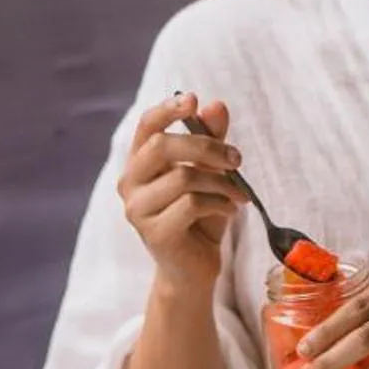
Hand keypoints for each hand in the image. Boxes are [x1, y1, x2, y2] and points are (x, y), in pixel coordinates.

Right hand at [117, 93, 246, 292]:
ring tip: (238, 194)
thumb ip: (211, 142)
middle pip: (163, 146)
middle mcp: (130, 184)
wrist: (195, 269)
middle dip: (207, 147)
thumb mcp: (210, 175)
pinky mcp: (154, 233)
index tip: (193, 100)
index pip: (147, 127)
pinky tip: (229, 210)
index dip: (168, 109)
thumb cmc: (200, 218)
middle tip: (237, 159)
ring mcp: (138, 210)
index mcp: (140, 164)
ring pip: (183, 177)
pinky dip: (219, 203)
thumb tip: (216, 105)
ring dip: (221, 182)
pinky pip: (192, 204)